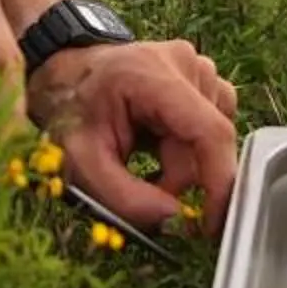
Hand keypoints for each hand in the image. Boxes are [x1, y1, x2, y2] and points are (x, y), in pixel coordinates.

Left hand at [26, 39, 240, 236]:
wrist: (68, 77)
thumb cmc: (70, 113)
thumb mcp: (81, 162)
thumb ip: (124, 196)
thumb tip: (175, 216)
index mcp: (151, 75)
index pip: (210, 131)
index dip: (218, 182)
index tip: (209, 224)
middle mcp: (185, 64)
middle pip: (207, 143)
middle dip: (179, 179)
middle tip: (142, 186)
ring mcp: (199, 67)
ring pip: (212, 139)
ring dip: (182, 164)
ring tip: (146, 156)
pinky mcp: (205, 78)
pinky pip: (212, 127)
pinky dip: (189, 148)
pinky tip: (160, 142)